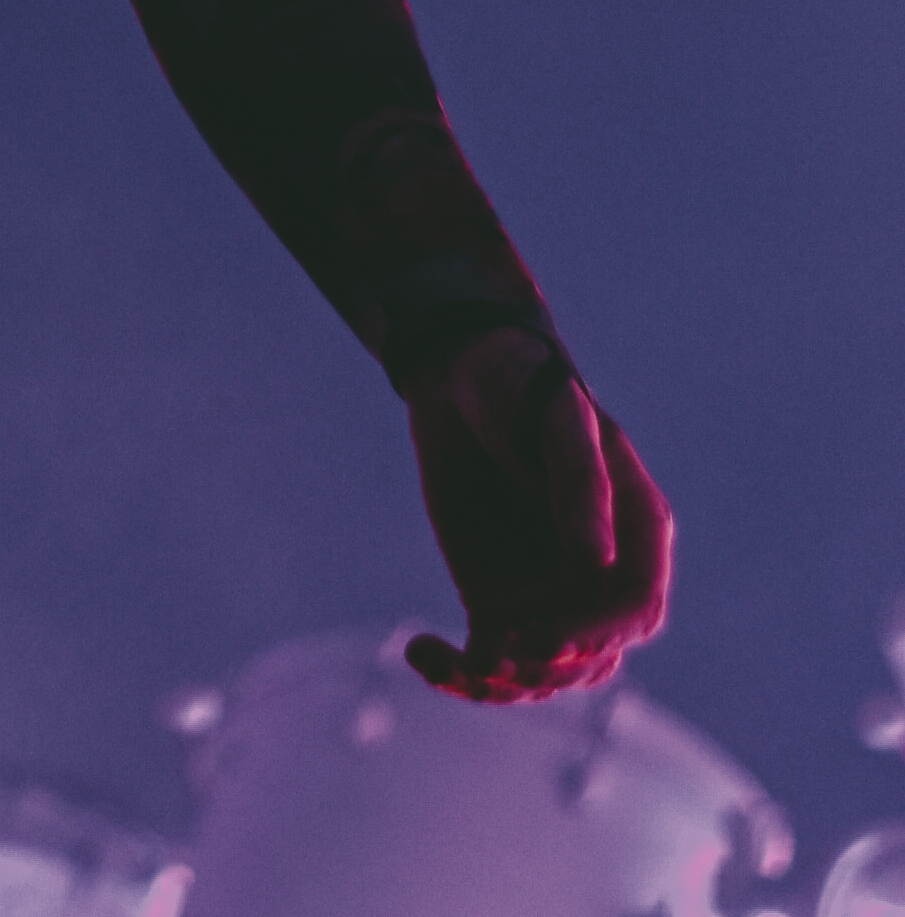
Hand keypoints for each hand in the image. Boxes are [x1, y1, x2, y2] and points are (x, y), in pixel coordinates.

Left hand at [402, 328, 671, 699]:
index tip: (549, 640)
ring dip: (501, 682)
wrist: (458, 374)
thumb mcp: (555, 420)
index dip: (597, 632)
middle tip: (492, 655)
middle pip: (591, 656)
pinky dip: (457, 672)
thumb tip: (597, 563)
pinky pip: (487, 659)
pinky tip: (421, 654)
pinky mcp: (497, 604)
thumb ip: (580, 486)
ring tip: (456, 660)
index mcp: (635, 533)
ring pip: (541, 673)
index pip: (634, 607)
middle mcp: (598, 578)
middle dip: (545, 667)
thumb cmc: (522, 382)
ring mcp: (549, 597)